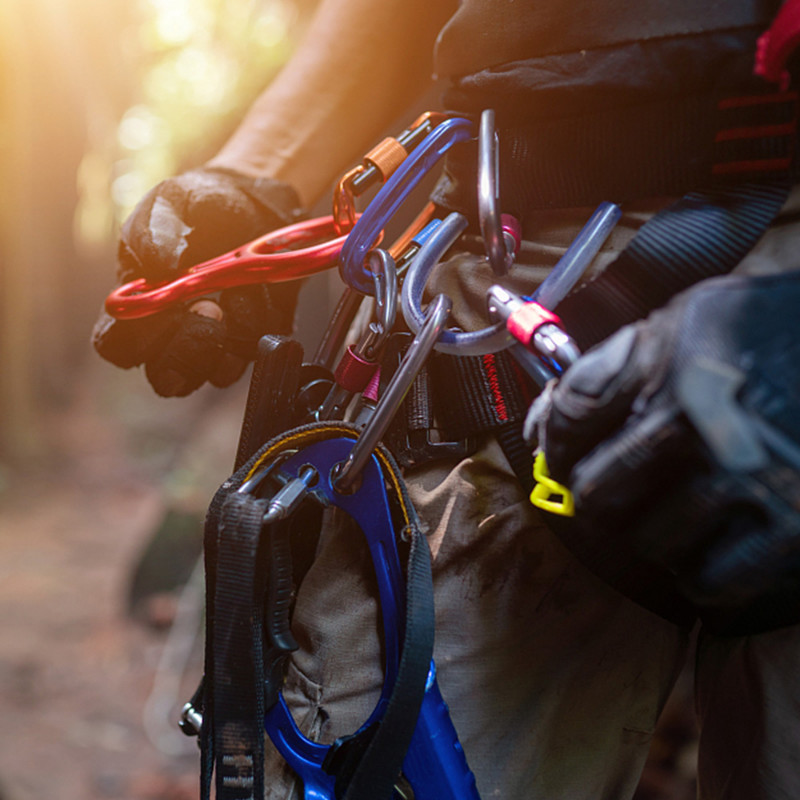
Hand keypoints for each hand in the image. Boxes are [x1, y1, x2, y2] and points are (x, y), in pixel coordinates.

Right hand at [92, 167, 304, 395]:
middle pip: (169, 378)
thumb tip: (158, 267)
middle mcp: (175, 334)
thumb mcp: (170, 202)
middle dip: (191, 349)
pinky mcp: (257, 339)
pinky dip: (263, 321)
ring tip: (241, 288)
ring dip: (233, 333)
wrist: (256, 202)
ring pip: (218, 373)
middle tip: (209, 308)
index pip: (118, 349)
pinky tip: (264, 288)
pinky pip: (258, 351)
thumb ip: (155, 230)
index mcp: (138, 306)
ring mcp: (218, 343)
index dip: (135, 343)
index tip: (159, 310)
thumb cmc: (199, 205)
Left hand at [525, 271, 799, 633]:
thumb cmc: (786, 335)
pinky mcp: (795, 531)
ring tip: (680, 513)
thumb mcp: (702, 317)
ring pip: (645, 543)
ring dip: (652, 536)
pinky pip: (707, 584)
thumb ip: (623, 361)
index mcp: (673, 356)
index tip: (562, 455)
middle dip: (597, 498)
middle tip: (614, 496)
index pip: (570, 413)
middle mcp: (702, 419)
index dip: (553, 441)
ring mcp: (750, 479)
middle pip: (596, 492)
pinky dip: (702, 574)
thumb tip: (552, 418)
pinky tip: (718, 544)